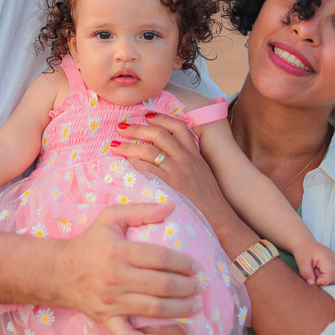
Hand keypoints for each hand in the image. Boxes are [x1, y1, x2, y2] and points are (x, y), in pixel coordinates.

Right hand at [62, 201, 201, 334]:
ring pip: (152, 309)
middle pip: (161, 285)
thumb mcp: (111, 217)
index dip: (183, 262)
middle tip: (199, 286)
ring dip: (179, 309)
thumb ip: (141, 210)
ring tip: (195, 306)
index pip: (160, 257)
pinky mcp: (106, 319)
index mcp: (119, 251)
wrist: (59, 272)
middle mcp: (116, 278)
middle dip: (187, 287)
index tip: (195, 266)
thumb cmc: (90, 242)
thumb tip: (171, 206)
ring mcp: (111, 302)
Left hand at [114, 112, 230, 221]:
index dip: (161, 118)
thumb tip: (168, 156)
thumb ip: (188, 162)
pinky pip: (146, 169)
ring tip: (115, 146)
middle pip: (159, 134)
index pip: (178, 127)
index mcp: (194, 154)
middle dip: (137, 128)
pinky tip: (124, 165)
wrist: (218, 218)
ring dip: (129, 146)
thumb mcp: (202, 173)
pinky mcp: (168, 185)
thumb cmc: (208, 200)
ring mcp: (176, 172)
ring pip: (148, 150)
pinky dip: (132, 164)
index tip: (147, 116)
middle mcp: (185, 159)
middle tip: (121, 127)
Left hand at [297, 241, 334, 286]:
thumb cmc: (303, 251)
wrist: (304, 243)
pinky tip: (319, 272)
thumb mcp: (301, 262)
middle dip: (323, 281)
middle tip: (313, 274)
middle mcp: (334, 259)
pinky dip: (326, 277)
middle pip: (334, 278)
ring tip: (315, 272)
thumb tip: (311, 283)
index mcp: (327, 257)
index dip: (322, 281)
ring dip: (325, 279)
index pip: (330, 275)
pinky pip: (333, 276)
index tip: (313, 280)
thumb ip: (306, 273)